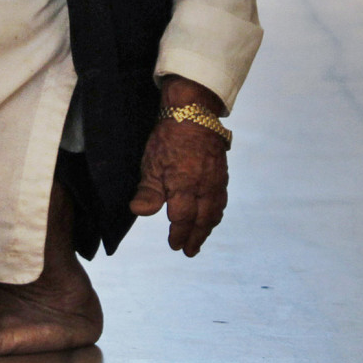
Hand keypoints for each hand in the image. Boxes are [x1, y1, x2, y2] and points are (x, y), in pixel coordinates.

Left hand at [128, 77, 229, 255]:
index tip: (174, 245)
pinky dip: (216, 212)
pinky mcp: (222, 172)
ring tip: (201, 238)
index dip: (179, 235)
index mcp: (184, 187)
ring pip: (215, 211)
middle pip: (202, 220)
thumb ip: (148, 191)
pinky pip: (221, 199)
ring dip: (208, 228)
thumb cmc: (168, 137)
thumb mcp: (151, 163)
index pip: (183, 219)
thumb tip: (140, 212)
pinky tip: (212, 215)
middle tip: (190, 251)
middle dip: (196, 238)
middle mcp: (203, 187)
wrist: (193, 112)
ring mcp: (215, 180)